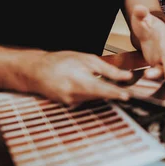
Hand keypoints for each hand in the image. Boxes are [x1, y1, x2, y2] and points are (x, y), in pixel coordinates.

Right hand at [23, 51, 138, 104]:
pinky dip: (91, 93)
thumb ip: (108, 70)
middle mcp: (75, 95)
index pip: (103, 90)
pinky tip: (86, 83)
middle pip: (101, 96)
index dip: (116, 94)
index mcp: (80, 82)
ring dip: (102, 92)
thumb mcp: (87, 60)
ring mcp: (72, 102)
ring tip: (101, 82)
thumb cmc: (62, 61)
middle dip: (113, 93)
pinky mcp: (69, 105)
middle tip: (127, 89)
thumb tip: (126, 76)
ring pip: (95, 98)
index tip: (127, 96)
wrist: (37, 71)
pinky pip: (86, 99)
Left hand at [129, 5, 164, 87]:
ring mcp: (161, 57)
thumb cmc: (147, 22)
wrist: (148, 27)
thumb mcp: (142, 17)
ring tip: (148, 76)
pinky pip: (156, 71)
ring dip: (158, 75)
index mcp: (163, 38)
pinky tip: (146, 76)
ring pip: (163, 69)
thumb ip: (141, 13)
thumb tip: (139, 8)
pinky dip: (153, 76)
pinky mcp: (156, 62)